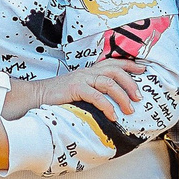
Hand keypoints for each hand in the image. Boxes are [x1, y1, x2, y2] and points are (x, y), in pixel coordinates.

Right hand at [2, 58, 145, 121]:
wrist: (35, 97)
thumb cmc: (56, 97)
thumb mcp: (77, 91)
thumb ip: (92, 92)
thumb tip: (109, 103)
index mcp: (89, 71)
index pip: (113, 63)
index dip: (130, 65)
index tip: (143, 70)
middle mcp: (87, 72)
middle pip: (115, 71)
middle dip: (130, 83)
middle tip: (139, 97)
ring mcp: (81, 79)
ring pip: (109, 83)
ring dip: (122, 96)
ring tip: (129, 110)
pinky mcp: (75, 88)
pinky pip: (96, 95)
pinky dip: (107, 106)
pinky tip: (112, 116)